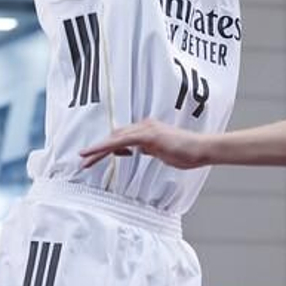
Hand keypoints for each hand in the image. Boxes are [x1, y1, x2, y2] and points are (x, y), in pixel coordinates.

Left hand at [80, 120, 212, 169]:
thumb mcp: (163, 153)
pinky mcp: (147, 135)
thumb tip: (139, 151)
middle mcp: (144, 126)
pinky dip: (105, 147)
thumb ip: (150, 150)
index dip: (107, 147)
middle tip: (83, 160)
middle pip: (115, 136)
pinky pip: (121, 141)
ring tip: (84, 160)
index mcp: (148, 130)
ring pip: (114, 138)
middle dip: (98, 149)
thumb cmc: (188, 153)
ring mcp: (146, 129)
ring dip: (97, 149)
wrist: (202, 149)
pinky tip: (94, 153)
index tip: (95, 157)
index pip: (122, 138)